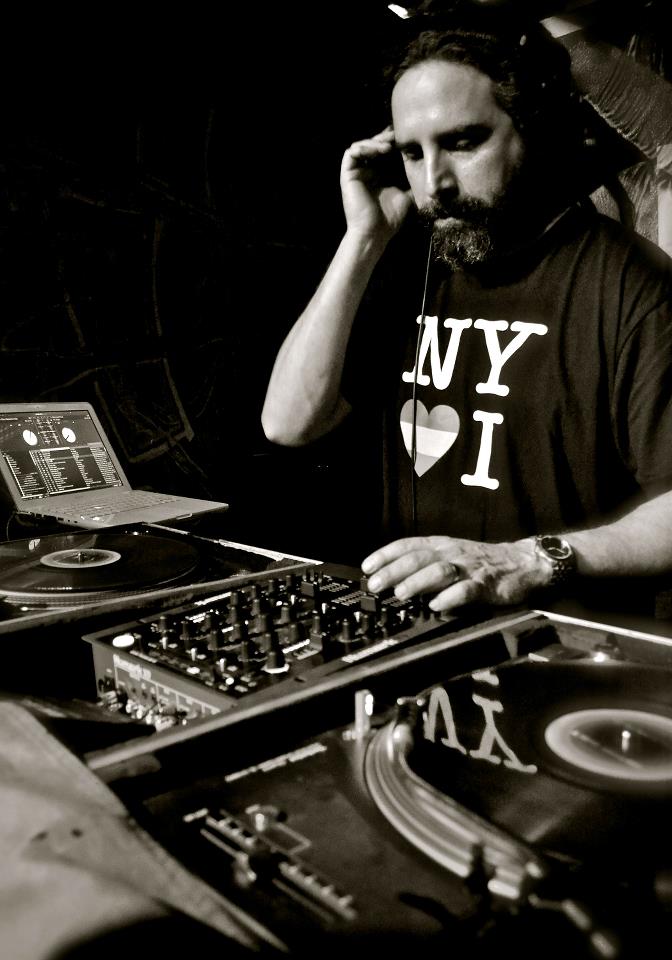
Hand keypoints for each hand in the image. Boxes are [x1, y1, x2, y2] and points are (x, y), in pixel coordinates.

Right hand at [341, 126, 412, 239]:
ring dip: (375, 141)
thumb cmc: (390, 218)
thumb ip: (413, 180)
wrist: (375, 233)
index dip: (395, 142)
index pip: (385, 151)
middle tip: (399, 136)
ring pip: (362, 145)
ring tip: (389, 145)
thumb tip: (428, 167)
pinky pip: (351, 152)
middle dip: (386, 138)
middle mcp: (366, 171)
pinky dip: (364, 147)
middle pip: (373, 144)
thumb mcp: (408, 194)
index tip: (409, 139)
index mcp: (379, 175)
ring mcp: (356, 172)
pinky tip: (379, 150)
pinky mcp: (347, 174)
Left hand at [361, 535, 548, 612]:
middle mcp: (452, 553)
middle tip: (376, 584)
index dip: (386, 554)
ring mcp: (469, 569)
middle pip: (419, 558)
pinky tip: (438, 605)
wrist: (522, 563)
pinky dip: (451, 597)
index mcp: (441, 545)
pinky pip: (467, 590)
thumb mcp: (450, 554)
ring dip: (419, 581)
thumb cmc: (480, 562)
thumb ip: (425, 563)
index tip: (367, 566)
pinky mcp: (486, 585)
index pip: (408, 545)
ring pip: (440, 571)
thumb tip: (391, 577)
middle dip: (395, 570)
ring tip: (402, 593)